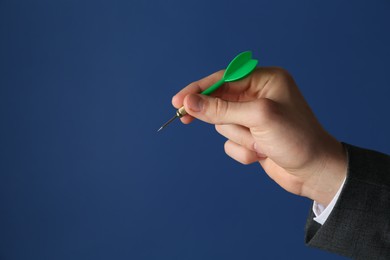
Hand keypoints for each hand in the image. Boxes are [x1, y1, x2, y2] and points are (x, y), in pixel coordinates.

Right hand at [172, 67, 346, 205]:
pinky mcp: (252, 137)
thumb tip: (189, 102)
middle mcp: (259, 97)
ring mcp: (254, 119)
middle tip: (188, 119)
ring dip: (240, 138)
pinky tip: (262, 154)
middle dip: (221, 118)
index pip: (223, 79)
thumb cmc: (296, 139)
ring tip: (261, 144)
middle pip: (219, 102)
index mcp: (265, 81)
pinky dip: (244, 151)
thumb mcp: (258, 117)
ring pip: (224, 125)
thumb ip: (221, 109)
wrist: (314, 173)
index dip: (199, 89)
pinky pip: (231, 143)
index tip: (178, 101)